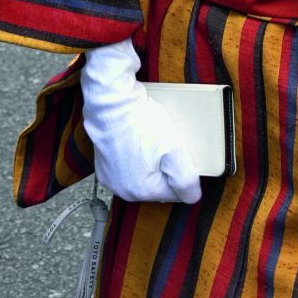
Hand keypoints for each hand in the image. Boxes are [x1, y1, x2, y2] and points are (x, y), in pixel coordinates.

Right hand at [81, 39, 200, 203]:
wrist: (111, 102)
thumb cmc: (140, 122)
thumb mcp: (174, 150)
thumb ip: (186, 179)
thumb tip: (193, 196)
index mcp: (141, 191)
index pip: (176, 193)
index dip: (183, 172)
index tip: (180, 153)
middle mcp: (123, 190)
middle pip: (159, 185)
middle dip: (166, 167)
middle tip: (166, 143)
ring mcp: (111, 177)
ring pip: (144, 175)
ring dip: (152, 161)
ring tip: (152, 138)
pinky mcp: (104, 164)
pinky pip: (129, 165)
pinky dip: (136, 155)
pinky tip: (139, 138)